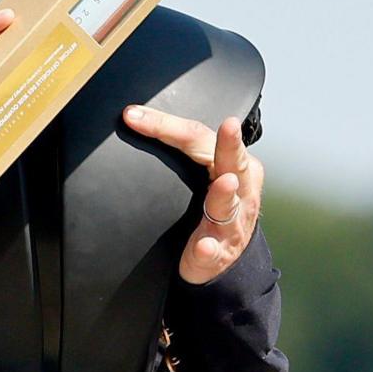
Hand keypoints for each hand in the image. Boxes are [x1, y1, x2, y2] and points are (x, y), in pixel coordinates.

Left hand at [125, 107, 266, 283]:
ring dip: (225, 194)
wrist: (218, 256)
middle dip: (230, 146)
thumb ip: (178, 146)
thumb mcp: (200, 171)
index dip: (168, 125)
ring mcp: (231, 224)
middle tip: (229, 126)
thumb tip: (132, 115)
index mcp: (233, 165)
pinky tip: (203, 246)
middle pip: (231, 163)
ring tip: (226, 182)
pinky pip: (214, 251)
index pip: (201, 138)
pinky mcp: (219, 254)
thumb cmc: (208, 204)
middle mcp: (240, 192)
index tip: (134, 116)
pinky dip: (209, 249)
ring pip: (229, 207)